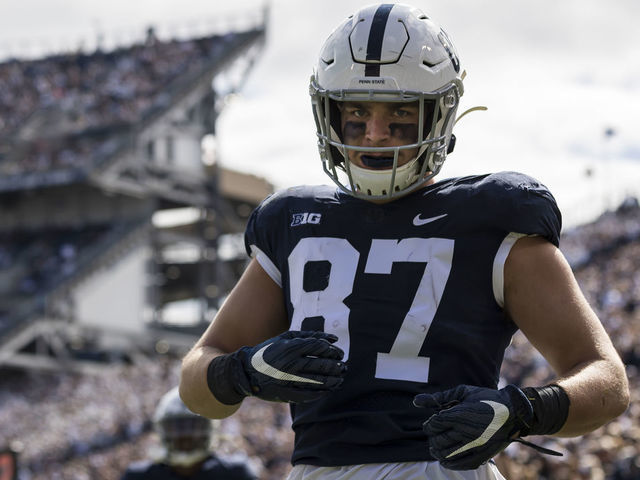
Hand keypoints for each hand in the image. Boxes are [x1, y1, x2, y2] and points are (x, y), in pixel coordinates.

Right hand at [234, 331, 346, 402]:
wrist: (247, 371)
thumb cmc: (270, 350)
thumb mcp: (286, 337)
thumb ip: (310, 335)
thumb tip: (334, 339)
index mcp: (290, 347)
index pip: (318, 347)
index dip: (332, 351)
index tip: (339, 354)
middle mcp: (290, 363)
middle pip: (321, 365)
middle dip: (336, 366)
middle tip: (343, 367)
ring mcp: (288, 379)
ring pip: (317, 381)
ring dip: (333, 381)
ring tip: (340, 379)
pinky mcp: (286, 393)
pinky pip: (309, 394)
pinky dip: (322, 393)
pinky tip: (329, 390)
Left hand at [413, 384, 532, 469]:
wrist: (514, 412)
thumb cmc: (486, 398)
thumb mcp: (463, 392)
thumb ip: (439, 397)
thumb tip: (416, 401)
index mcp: (460, 414)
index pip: (433, 424)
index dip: (430, 423)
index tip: (434, 421)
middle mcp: (466, 431)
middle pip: (437, 440)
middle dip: (433, 437)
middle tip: (435, 433)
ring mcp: (474, 445)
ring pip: (446, 453)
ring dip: (437, 450)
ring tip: (437, 446)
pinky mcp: (482, 456)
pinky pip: (460, 464)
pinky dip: (449, 463)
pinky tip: (445, 458)